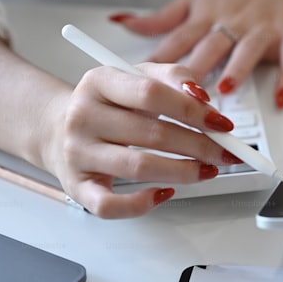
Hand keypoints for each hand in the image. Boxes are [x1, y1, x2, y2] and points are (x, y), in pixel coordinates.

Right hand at [39, 63, 243, 218]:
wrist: (56, 128)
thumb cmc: (109, 104)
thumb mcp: (137, 76)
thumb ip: (173, 78)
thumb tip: (204, 100)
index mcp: (99, 82)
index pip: (152, 93)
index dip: (193, 110)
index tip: (222, 124)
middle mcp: (83, 117)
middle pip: (151, 133)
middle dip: (199, 146)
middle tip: (226, 153)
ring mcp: (77, 153)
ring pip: (138, 168)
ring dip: (183, 172)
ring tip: (208, 170)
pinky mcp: (77, 187)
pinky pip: (110, 205)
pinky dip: (142, 204)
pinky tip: (166, 192)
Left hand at [110, 0, 282, 107]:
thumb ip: (161, 18)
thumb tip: (122, 23)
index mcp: (206, 15)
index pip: (178, 41)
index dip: (160, 62)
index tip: (144, 84)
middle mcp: (233, 21)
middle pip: (211, 47)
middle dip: (195, 72)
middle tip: (181, 98)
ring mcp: (264, 28)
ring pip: (249, 50)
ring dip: (238, 69)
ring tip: (227, 90)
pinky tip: (280, 98)